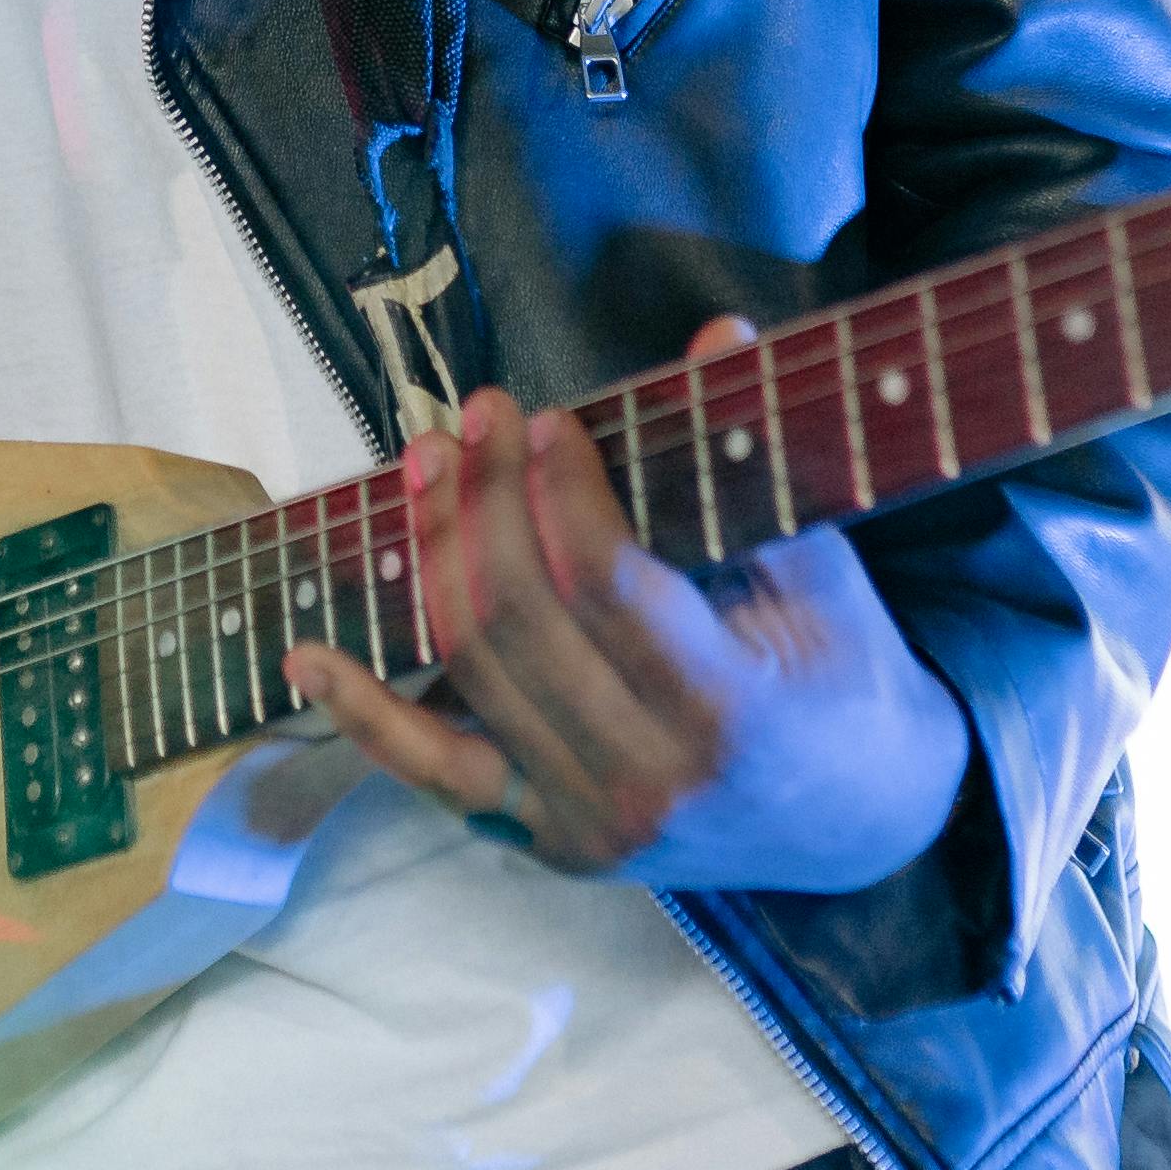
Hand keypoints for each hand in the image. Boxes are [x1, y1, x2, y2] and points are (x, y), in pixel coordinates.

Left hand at [281, 322, 971, 898]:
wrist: (862, 819)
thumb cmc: (845, 674)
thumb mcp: (822, 568)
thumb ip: (759, 462)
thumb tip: (718, 330)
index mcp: (730, 714)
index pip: (609, 588)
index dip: (561, 494)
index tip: (544, 419)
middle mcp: (649, 782)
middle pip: (522, 623)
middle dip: (485, 503)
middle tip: (477, 416)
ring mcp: (591, 823)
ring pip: (471, 677)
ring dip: (431, 559)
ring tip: (424, 464)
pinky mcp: (548, 840)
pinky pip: (439, 774)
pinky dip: (365, 715)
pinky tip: (308, 656)